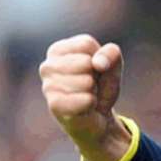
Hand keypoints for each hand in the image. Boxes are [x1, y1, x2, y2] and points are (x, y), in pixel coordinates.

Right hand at [39, 34, 129, 160]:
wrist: (98, 116)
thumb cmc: (101, 84)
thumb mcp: (112, 64)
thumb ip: (110, 53)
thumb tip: (97, 63)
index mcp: (58, 50)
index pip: (86, 44)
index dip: (99, 58)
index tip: (95, 68)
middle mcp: (48, 65)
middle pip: (85, 62)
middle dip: (96, 75)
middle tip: (91, 85)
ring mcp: (48, 86)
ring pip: (86, 82)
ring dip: (94, 91)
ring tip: (87, 95)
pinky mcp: (55, 105)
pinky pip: (84, 100)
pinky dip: (92, 103)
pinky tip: (85, 106)